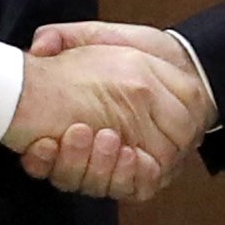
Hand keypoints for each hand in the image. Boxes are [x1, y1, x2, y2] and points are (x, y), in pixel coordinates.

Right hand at [12, 23, 209, 200]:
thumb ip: (63, 39)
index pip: (44, 159)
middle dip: (72, 162)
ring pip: (102, 184)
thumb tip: (39, 47)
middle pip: (73, 178)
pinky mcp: (154, 172)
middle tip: (77, 132)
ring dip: (100, 166)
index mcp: (75, 126)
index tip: (40, 142)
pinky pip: (138, 187)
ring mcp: (124, 165)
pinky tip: (129, 154)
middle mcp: (97, 153)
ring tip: (107, 138)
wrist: (184, 57)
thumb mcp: (99, 38)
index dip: (39, 158)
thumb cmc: (141, 50)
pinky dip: (131, 174)